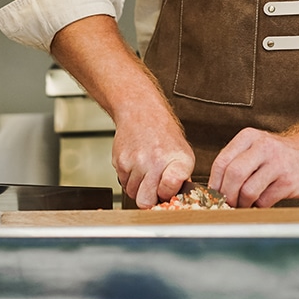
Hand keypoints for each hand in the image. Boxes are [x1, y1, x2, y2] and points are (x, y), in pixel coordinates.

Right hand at [48, 14, 194, 208]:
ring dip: (136, 184)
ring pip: (133, 192)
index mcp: (176, 157)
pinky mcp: (119, 158)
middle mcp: (156, 159)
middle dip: (149, 197)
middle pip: (148, 200)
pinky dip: (126, 175)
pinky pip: (122, 180)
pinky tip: (133, 159)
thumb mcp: (179, 147)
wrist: (134, 98)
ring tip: (144, 167)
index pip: (173, 189)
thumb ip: (178, 172)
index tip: (169, 195)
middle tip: (154, 188)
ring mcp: (136, 159)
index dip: (170, 196)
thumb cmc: (160, 125)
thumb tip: (178, 195)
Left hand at [208, 77, 298, 207]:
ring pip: (247, 191)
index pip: (222, 161)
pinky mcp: (289, 181)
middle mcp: (263, 147)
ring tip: (245, 204)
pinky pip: (264, 201)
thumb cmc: (280, 155)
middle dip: (226, 196)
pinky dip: (259, 206)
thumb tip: (214, 191)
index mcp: (249, 137)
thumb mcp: (256, 148)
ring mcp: (278, 164)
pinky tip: (262, 202)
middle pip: (233, 175)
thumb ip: (236, 163)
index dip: (214, 183)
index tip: (213, 195)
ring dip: (242, 204)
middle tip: (227, 204)